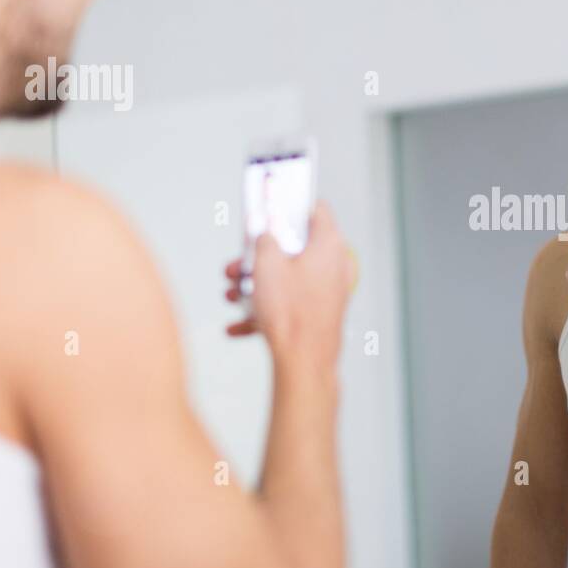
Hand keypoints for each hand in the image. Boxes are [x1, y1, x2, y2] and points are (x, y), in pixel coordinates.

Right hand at [223, 202, 355, 370]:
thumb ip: (264, 237)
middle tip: (237, 263)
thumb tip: (264, 230)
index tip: (269, 206)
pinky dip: (266, 310)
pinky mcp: (322, 313)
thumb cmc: (290, 311)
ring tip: (232, 295)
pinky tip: (238, 325)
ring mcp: (330, 291)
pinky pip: (290, 304)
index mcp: (328, 243)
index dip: (289, 205)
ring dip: (257, 285)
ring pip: (288, 278)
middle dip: (260, 255)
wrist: (304, 363)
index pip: (314, 209)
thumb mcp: (266, 263)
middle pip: (294, 248)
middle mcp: (335, 264)